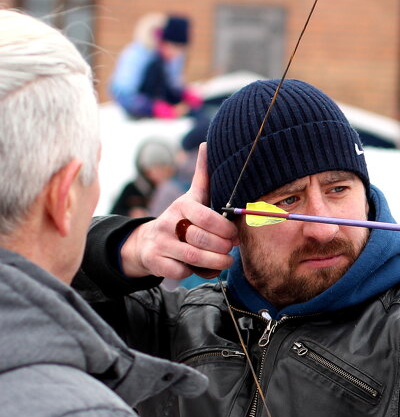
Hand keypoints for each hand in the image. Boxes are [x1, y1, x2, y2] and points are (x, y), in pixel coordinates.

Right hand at [120, 143, 238, 279]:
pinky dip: (196, 272)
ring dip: (215, 262)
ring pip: (193, 256)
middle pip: (202, 239)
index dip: (225, 229)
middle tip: (231, 249)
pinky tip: (202, 268)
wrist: (147, 241)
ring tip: (226, 260)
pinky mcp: (155, 262)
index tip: (235, 235)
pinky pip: (181, 271)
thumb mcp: (192, 197)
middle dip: (223, 247)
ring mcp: (160, 243)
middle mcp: (168, 222)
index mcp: (182, 205)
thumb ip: (203, 176)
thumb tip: (206, 144)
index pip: (207, 217)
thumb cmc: (180, 218)